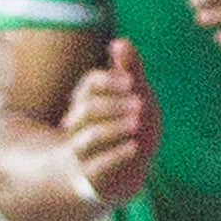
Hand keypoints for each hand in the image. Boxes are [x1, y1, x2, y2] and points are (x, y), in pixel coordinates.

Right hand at [56, 43, 158, 208]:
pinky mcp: (93, 177)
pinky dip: (116, 155)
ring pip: (89, 137)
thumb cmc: (124, 130)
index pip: (90, 85)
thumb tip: (121, 41)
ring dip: (114, 127)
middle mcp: (80, 126)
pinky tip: (135, 147)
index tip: (132, 80)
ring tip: (138, 120)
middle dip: (113, 104)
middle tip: (140, 102)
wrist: (115, 178)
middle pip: (87, 109)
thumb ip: (128, 71)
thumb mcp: (131, 99)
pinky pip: (98, 167)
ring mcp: (83, 152)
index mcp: (88, 103)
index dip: (109, 81)